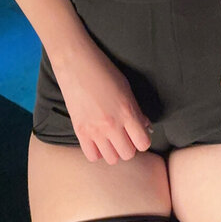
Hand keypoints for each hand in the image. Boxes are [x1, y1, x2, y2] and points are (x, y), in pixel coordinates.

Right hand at [54, 42, 154, 163]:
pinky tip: (97, 140)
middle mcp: (112, 125)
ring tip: (111, 138)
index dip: (143, 139)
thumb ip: (136, 110)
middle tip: (125, 135)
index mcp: (127, 112)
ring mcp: (94, 130)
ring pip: (111, 159)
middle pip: (128, 154)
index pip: (143, 143)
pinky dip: (97, 151)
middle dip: (129, 146)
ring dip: (114, 150)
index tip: (139, 133)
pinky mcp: (79, 131)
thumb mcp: (126, 88)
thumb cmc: (103, 70)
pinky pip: (92, 156)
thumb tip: (145, 126)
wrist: (75, 62)